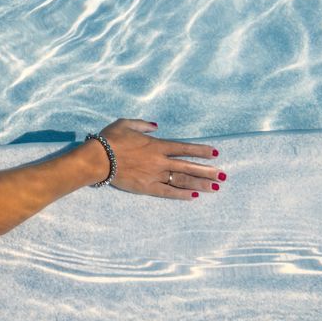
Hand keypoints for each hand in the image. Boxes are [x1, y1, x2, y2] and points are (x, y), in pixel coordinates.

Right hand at [94, 119, 223, 198]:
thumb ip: (143, 125)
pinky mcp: (147, 187)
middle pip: (189, 167)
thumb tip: (156, 126)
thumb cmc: (110, 139)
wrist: (98, 159)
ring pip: (182, 180)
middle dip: (207, 171)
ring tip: (215, 188)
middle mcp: (160, 161)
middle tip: (223, 175)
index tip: (215, 153)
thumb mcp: (126, 123)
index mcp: (157, 145)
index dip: (201, 150)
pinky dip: (181, 194)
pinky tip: (194, 196)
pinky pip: (168, 192)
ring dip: (200, 184)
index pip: (184, 148)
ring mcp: (155, 175)